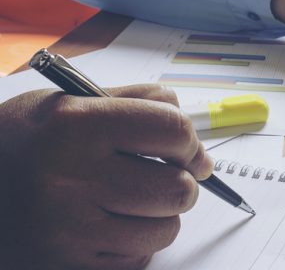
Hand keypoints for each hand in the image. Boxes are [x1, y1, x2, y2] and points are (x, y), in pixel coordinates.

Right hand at [0, 85, 213, 269]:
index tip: (188, 151)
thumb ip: (134, 101)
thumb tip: (191, 132)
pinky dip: (135, 242)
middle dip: (182, 181)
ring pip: (165, 229)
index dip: (190, 141)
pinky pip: (138, 258)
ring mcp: (69, 227)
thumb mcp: (68, 100)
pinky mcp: (67, 262)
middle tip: (165, 176)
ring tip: (133, 201)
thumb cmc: (22, 139)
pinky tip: (110, 223)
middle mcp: (73, 177)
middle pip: (177, 188)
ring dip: (160, 215)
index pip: (171, 130)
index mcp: (76, 126)